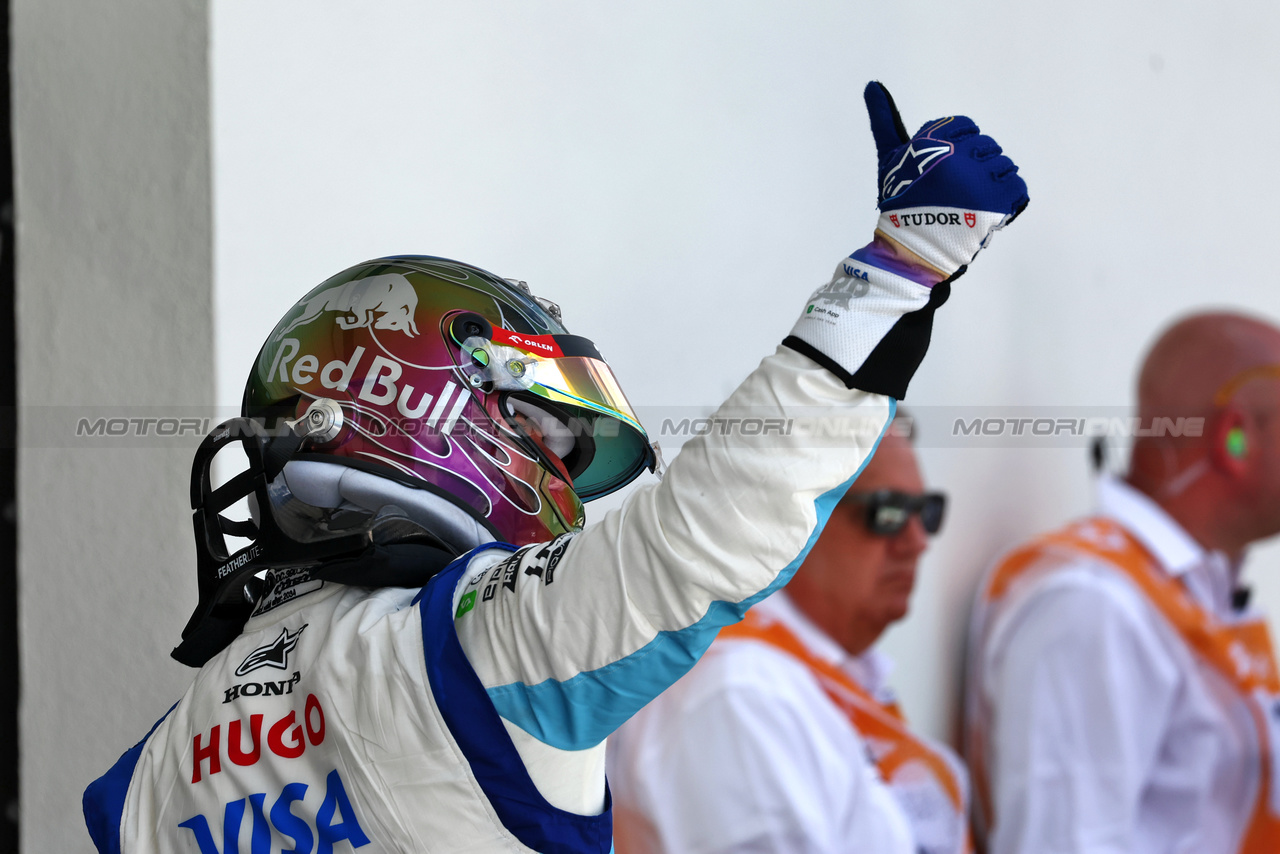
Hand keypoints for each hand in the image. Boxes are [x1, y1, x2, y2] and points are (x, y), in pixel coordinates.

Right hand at [863, 81, 1027, 281]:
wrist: (914, 249)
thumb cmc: (901, 202)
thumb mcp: (890, 157)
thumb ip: (885, 120)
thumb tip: (873, 86)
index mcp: (935, 145)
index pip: (966, 127)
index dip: (958, 148)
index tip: (946, 171)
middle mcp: (959, 159)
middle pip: (986, 146)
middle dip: (975, 166)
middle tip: (956, 191)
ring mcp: (980, 182)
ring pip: (1003, 166)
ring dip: (991, 184)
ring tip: (970, 202)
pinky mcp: (998, 203)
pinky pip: (1017, 188)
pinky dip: (1007, 199)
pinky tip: (986, 210)